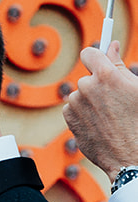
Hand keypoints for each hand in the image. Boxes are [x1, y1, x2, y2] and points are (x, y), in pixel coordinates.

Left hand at [63, 40, 137, 181]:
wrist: (131, 156)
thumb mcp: (136, 88)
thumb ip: (119, 65)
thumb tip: (111, 45)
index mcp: (105, 75)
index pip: (89, 53)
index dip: (96, 58)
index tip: (101, 63)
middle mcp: (86, 87)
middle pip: (87, 77)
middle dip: (98, 85)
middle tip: (115, 100)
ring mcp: (75, 104)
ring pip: (80, 94)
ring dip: (90, 100)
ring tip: (109, 116)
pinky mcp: (69, 120)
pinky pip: (73, 109)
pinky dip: (83, 114)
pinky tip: (99, 124)